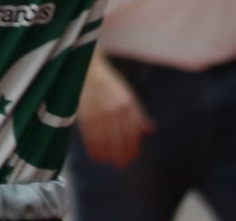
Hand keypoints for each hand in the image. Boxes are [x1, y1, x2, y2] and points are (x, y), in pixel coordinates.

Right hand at [74, 50, 152, 166]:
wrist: (88, 71)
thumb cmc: (110, 83)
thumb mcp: (128, 95)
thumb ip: (138, 114)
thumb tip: (149, 130)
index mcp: (128, 106)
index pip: (133, 134)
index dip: (132, 149)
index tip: (130, 158)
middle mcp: (116, 112)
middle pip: (119, 141)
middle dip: (120, 155)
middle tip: (120, 164)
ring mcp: (100, 114)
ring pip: (105, 143)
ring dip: (106, 154)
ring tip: (107, 160)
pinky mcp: (86, 117)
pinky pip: (90, 138)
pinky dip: (93, 149)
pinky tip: (95, 154)